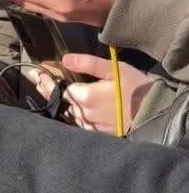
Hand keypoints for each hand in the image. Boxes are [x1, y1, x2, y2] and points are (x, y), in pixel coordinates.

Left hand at [34, 53, 152, 134]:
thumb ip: (88, 64)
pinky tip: (65, 107)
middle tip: (37, 78)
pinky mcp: (96, 133)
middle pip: (58, 100)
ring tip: (47, 90)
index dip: (45, 78)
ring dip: (56, 101)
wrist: (156, 113)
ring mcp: (89, 125)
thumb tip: (64, 60)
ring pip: (65, 113)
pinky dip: (68, 113)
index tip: (37, 70)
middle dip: (46, 88)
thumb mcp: (114, 70)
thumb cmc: (136, 88)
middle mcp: (83, 113)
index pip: (56, 87)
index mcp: (85, 97)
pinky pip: (76, 123)